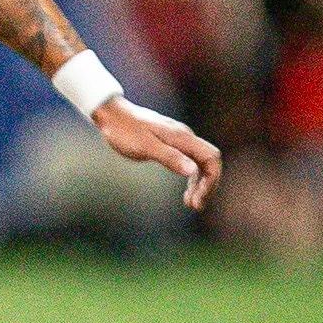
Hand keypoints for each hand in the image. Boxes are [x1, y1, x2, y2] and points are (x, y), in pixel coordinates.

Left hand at [93, 96, 221, 211]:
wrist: (112, 115)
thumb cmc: (124, 130)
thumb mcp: (145, 147)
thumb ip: (169, 157)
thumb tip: (193, 171)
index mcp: (182, 137)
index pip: (211, 158)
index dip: (210, 180)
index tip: (197, 199)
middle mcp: (185, 137)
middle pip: (209, 162)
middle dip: (207, 185)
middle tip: (196, 206)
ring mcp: (179, 141)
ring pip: (200, 164)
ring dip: (199, 184)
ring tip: (191, 204)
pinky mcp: (171, 144)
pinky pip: (189, 163)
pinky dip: (191, 178)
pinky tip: (186, 191)